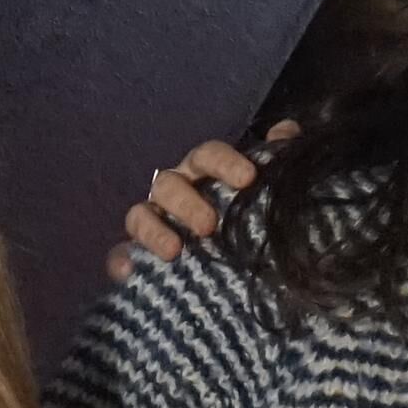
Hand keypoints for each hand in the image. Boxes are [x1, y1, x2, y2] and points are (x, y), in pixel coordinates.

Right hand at [108, 127, 287, 277]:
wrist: (238, 276)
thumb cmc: (248, 221)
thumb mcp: (268, 193)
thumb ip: (277, 161)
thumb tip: (288, 131)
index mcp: (204, 175)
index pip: (208, 156)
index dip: (225, 162)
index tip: (248, 179)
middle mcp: (175, 193)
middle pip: (170, 184)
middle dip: (187, 202)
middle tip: (208, 226)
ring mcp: (153, 223)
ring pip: (139, 214)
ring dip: (153, 230)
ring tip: (173, 252)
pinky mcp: (135, 256)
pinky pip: (119, 254)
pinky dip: (121, 260)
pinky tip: (129, 272)